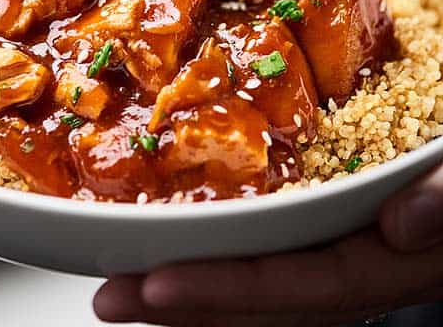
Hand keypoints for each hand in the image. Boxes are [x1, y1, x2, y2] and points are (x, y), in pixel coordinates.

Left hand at [94, 164, 442, 325]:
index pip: (307, 285)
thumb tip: (405, 223)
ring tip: (124, 276)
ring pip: (265, 273)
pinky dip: (226, 245)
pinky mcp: (333, 211)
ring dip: (196, 277)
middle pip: (270, 296)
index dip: (234, 292)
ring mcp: (346, 238)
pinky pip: (275, 240)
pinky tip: (187, 234)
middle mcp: (363, 257)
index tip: (157, 286)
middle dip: (189, 302)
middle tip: (109, 296)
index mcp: (396, 256)